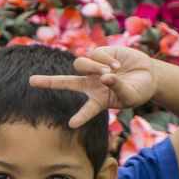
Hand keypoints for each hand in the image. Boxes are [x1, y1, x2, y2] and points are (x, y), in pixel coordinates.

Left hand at [29, 45, 157, 126]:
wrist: (147, 74)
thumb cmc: (138, 90)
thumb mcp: (131, 96)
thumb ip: (118, 89)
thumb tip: (105, 77)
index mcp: (97, 99)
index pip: (86, 110)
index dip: (81, 117)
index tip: (72, 125)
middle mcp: (91, 84)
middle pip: (65, 82)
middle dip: (48, 82)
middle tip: (31, 81)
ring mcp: (94, 68)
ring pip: (80, 64)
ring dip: (93, 68)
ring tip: (109, 73)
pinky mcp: (100, 53)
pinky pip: (95, 54)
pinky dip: (106, 60)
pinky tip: (117, 66)